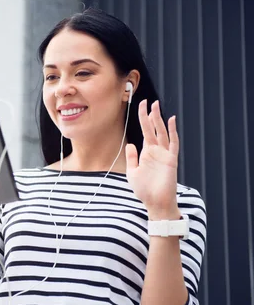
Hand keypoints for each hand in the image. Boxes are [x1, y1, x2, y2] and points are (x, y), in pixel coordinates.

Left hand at [125, 100, 179, 218]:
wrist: (156, 203)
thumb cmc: (144, 191)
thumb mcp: (133, 173)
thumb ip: (132, 158)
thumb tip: (130, 144)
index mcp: (146, 153)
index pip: (145, 131)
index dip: (142, 118)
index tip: (140, 106)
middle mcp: (156, 151)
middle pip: (154, 128)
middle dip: (150, 115)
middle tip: (149, 101)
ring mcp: (164, 154)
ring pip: (162, 132)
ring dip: (159, 119)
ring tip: (156, 105)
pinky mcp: (171, 160)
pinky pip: (173, 143)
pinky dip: (172, 131)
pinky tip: (171, 120)